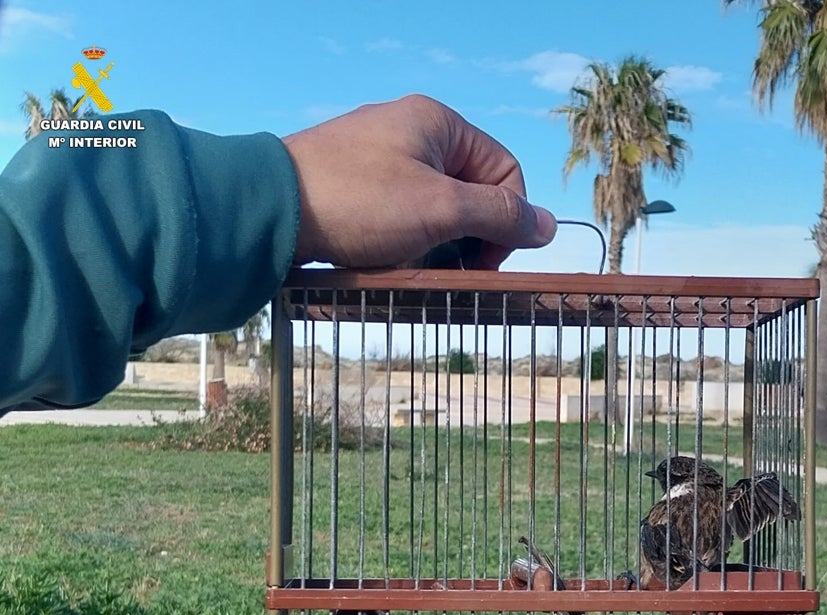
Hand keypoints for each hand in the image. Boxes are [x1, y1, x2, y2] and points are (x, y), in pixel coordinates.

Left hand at [282, 95, 556, 269]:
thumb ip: (500, 216)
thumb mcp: (441, 210)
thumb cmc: (357, 201)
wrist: (266, 210)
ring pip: (436, 210)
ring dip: (434, 245)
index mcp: (439, 123)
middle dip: (466, 237)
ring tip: (407, 265)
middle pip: (471, 193)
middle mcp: (412, 132)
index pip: (506, 174)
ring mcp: (379, 157)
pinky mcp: (354, 184)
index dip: (505, 222)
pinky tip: (384, 259)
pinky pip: (400, 216)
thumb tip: (550, 225)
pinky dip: (402, 242)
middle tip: (445, 269)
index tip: (482, 262)